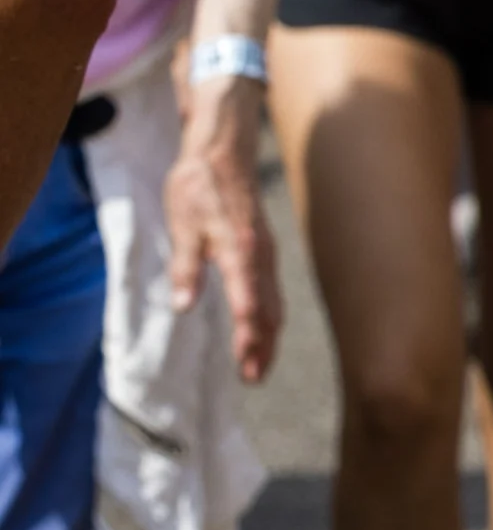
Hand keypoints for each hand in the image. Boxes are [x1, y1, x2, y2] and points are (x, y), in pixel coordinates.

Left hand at [164, 76, 282, 383]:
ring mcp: (265, 253)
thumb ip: (186, 267)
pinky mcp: (262, 250)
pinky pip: (271, 289)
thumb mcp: (182, 225)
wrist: (223, 152)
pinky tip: (263, 327)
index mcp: (239, 250)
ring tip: (260, 364)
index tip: (246, 364)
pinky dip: (268, 314)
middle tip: (255, 378)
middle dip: (262, 345)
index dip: (248, 335)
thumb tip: (185, 306)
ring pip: (273, 301)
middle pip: (267, 309)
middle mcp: (259, 255)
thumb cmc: (197, 187)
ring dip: (267, 335)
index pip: (248, 301)